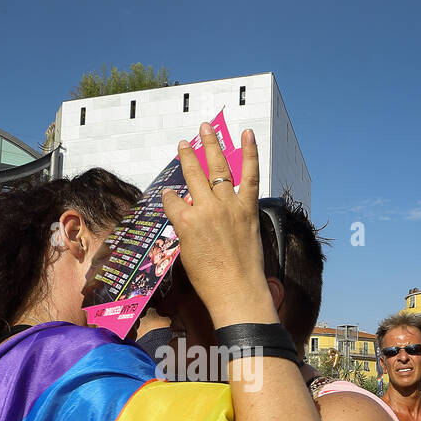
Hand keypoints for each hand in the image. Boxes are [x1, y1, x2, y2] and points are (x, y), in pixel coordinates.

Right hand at [160, 125, 271, 325]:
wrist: (236, 292)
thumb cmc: (209, 280)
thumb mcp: (186, 253)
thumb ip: (185, 228)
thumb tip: (186, 214)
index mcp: (185, 222)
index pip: (172, 200)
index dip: (170, 198)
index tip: (171, 197)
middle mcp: (205, 209)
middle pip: (192, 175)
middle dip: (186, 157)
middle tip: (183, 143)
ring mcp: (228, 206)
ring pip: (218, 168)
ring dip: (211, 145)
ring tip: (206, 128)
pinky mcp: (248, 209)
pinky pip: (249, 175)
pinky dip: (250, 154)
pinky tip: (247, 135)